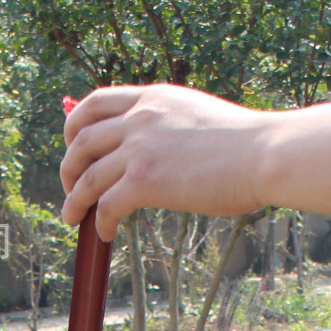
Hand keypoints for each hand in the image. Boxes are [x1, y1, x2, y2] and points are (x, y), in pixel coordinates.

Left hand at [61, 84, 269, 238]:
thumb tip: (155, 149)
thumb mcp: (197, 116)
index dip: (76, 126)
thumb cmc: (243, 144)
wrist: (263, 154)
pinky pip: (106, 204)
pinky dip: (100, 222)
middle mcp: (141, 117)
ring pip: (86, 176)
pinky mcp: (145, 180)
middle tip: (70, 187)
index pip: (96, 102)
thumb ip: (168, 124)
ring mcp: (140, 147)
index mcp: (153, 97)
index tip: (74, 146)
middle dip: (68, 166)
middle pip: (81, 139)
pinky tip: (106, 233)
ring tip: (72, 218)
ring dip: (73, 200)